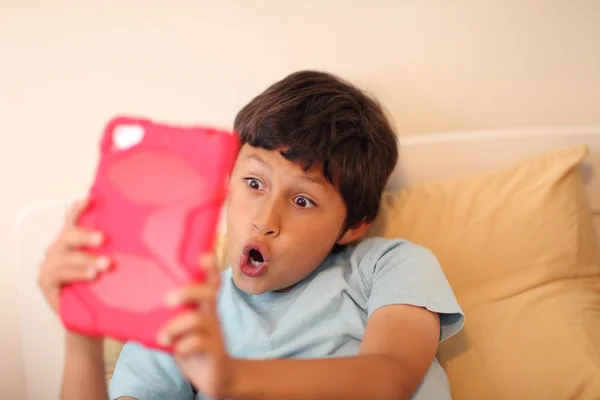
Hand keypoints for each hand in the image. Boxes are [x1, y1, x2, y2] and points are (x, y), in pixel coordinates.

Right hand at [38, 199, 110, 314]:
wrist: (88, 319)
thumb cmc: (100, 288)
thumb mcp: (107, 265)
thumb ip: (113, 250)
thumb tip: (142, 234)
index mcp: (72, 240)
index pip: (73, 220)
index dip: (79, 209)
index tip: (90, 199)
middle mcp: (58, 249)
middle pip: (68, 235)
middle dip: (85, 236)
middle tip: (103, 239)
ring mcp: (50, 265)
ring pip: (66, 257)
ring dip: (86, 259)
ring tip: (105, 265)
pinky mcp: (46, 282)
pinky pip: (60, 275)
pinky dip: (77, 274)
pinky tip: (92, 275)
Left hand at [158, 254, 233, 398]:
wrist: (216, 374)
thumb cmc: (192, 345)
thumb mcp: (181, 326)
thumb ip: (168, 314)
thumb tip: (133, 303)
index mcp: (204, 306)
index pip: (209, 281)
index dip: (209, 267)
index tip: (203, 255)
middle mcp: (211, 314)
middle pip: (209, 292)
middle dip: (188, 291)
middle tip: (167, 300)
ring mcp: (214, 332)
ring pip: (199, 319)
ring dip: (176, 325)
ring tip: (162, 336)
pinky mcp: (214, 350)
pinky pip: (199, 343)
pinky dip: (183, 346)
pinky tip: (175, 350)